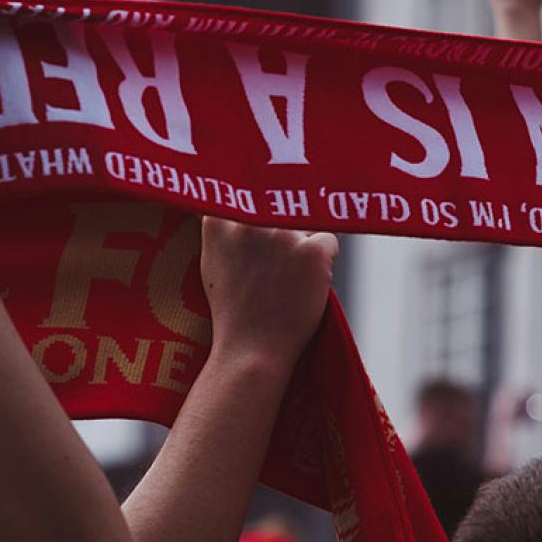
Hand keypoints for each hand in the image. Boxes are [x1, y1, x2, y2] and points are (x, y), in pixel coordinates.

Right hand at [200, 218, 337, 369]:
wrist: (252, 351)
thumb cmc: (233, 310)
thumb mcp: (213, 260)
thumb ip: (223, 227)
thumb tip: (237, 203)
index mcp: (221, 221)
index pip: (247, 190)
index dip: (257, 205)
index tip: (259, 228)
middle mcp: (251, 221)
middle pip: (279, 208)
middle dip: (282, 231)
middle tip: (275, 270)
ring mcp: (283, 236)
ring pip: (305, 225)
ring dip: (301, 248)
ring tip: (287, 282)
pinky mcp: (313, 252)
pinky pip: (328, 242)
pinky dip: (323, 262)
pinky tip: (306, 285)